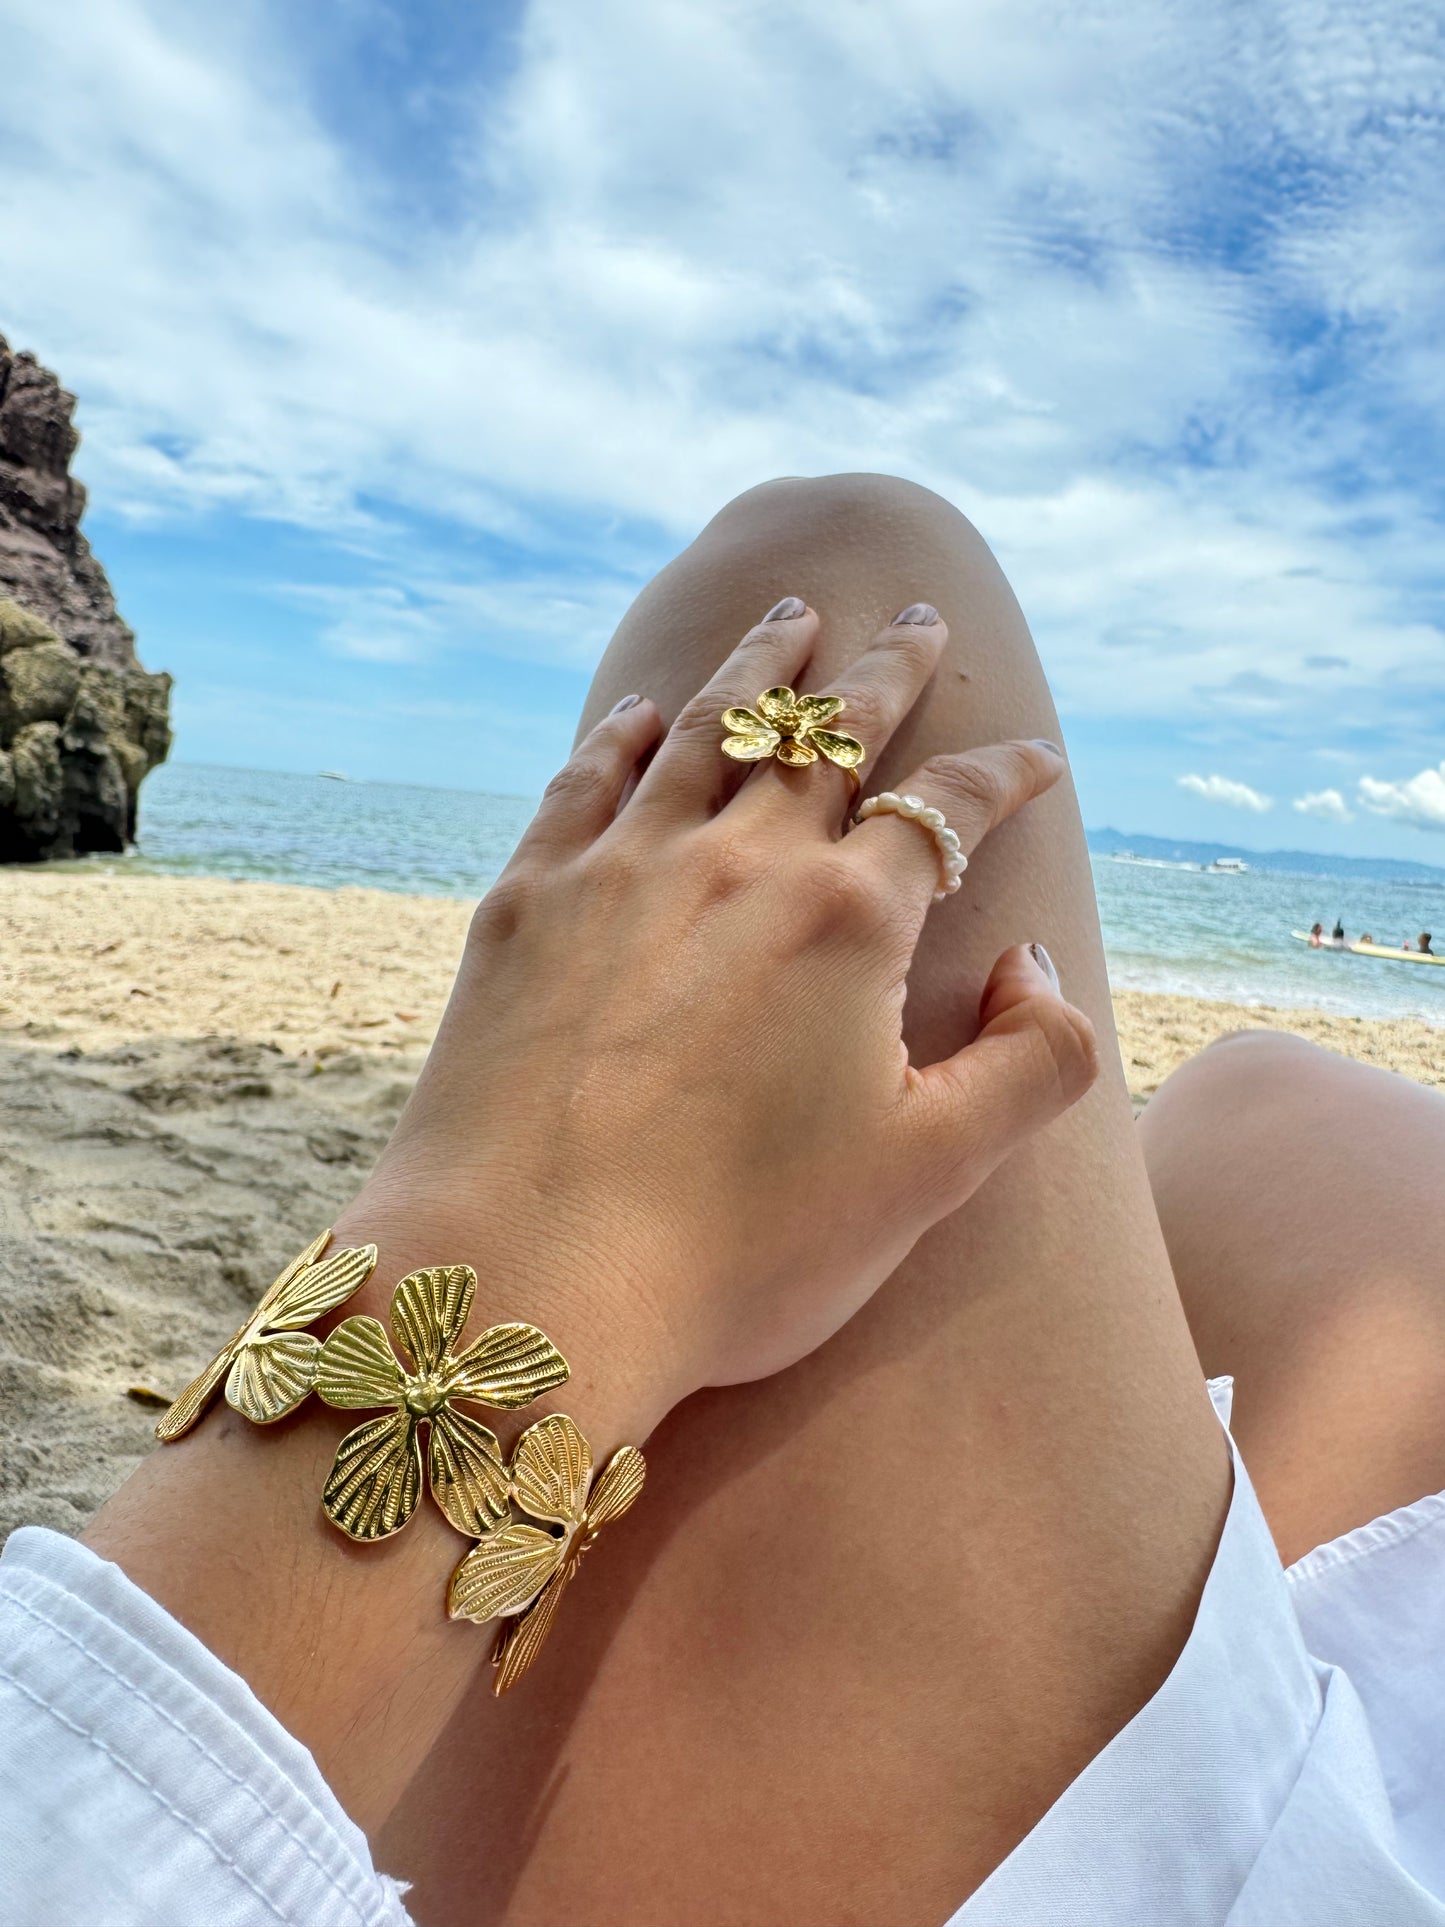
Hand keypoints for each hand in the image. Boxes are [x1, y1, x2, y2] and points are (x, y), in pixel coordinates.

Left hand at [336, 600, 1096, 1443]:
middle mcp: (738, 861)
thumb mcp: (932, 1175)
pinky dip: (621, 734)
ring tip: (789, 618)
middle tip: (918, 620)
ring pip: (704, 725)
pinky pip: (586, 779)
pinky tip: (637, 714)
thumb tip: (1036, 962)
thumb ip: (1031, 1061)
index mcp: (848, 920)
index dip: (1004, 774)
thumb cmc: (740, 1247)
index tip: (1035, 753)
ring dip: (758, 669)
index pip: (948, 810)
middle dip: (885, 673)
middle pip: (828, 734)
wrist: (527, 1274)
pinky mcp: (527, 900)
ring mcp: (622, 868)